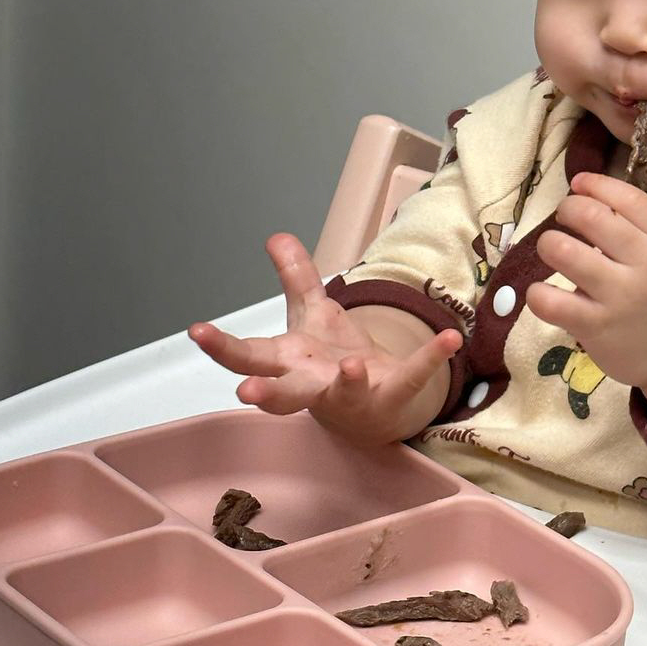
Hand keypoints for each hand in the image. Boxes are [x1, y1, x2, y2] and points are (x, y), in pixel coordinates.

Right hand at [188, 233, 461, 443]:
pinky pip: (411, 376)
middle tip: (245, 394)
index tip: (197, 332)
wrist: (372, 409)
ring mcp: (351, 394)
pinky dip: (430, 357)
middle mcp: (312, 385)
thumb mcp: (311, 315)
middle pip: (281, 392)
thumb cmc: (329, 363)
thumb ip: (295, 277)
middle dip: (264, 393)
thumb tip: (275, 236)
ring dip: (346, 381)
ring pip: (343, 393)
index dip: (220, 345)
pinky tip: (450, 338)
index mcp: (287, 363)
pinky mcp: (391, 394)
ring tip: (350, 365)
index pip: (247, 356)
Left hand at [526, 173, 646, 393]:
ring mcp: (619, 296)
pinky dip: (537, 293)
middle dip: (567, 209)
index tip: (578, 184)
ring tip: (552, 250)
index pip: (627, 197)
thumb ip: (641, 225)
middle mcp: (646, 265)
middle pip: (590, 216)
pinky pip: (550, 301)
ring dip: (548, 243)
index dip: (595, 184)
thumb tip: (588, 193)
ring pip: (564, 251)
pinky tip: (543, 293)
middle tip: (564, 219)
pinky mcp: (596, 327)